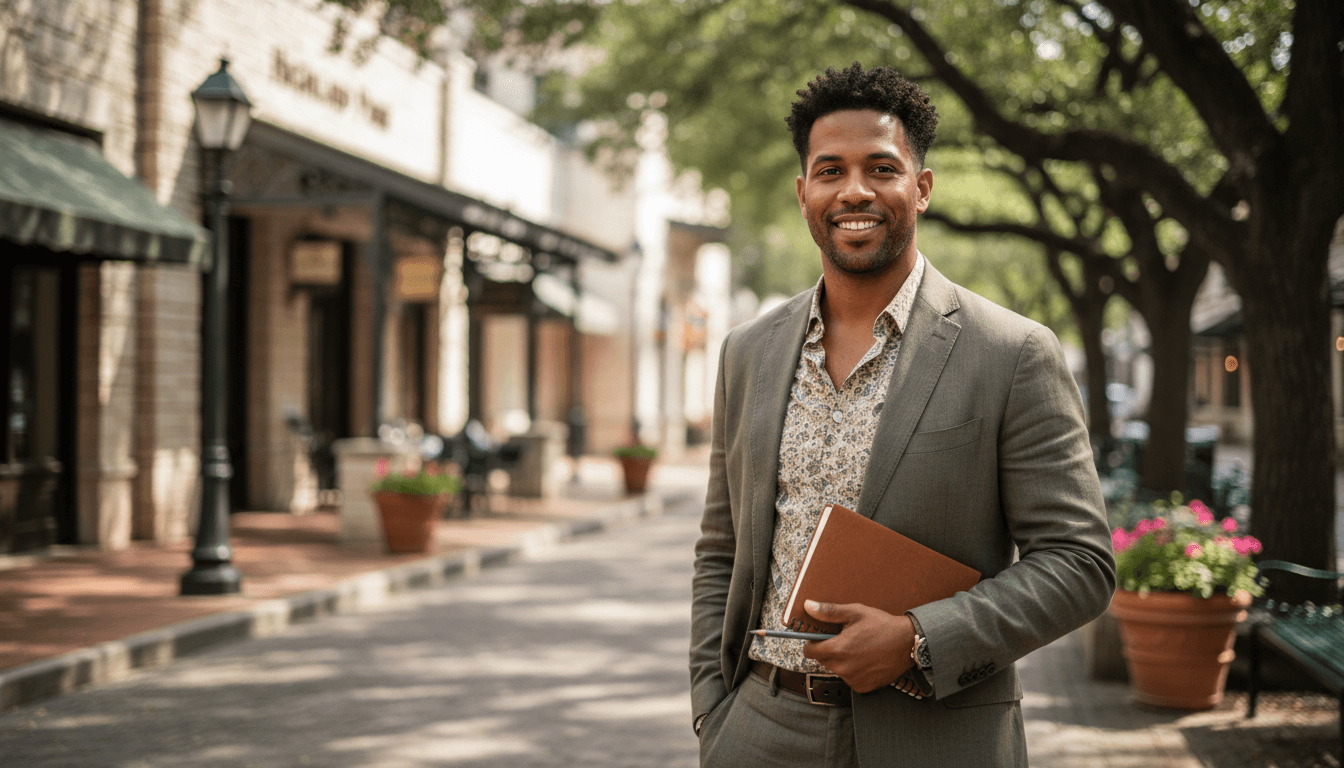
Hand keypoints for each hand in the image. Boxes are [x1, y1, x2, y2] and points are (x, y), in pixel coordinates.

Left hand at [801, 599, 915, 692]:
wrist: (908, 643)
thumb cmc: (882, 626)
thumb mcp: (855, 613)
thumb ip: (829, 612)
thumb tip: (809, 606)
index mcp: (838, 649)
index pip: (810, 652)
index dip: (812, 643)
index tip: (818, 639)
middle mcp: (843, 668)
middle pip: (823, 660)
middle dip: (828, 650)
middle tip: (844, 640)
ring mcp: (853, 679)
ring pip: (836, 669)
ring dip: (841, 661)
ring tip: (858, 649)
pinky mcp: (863, 687)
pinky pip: (850, 678)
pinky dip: (853, 671)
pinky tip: (865, 660)